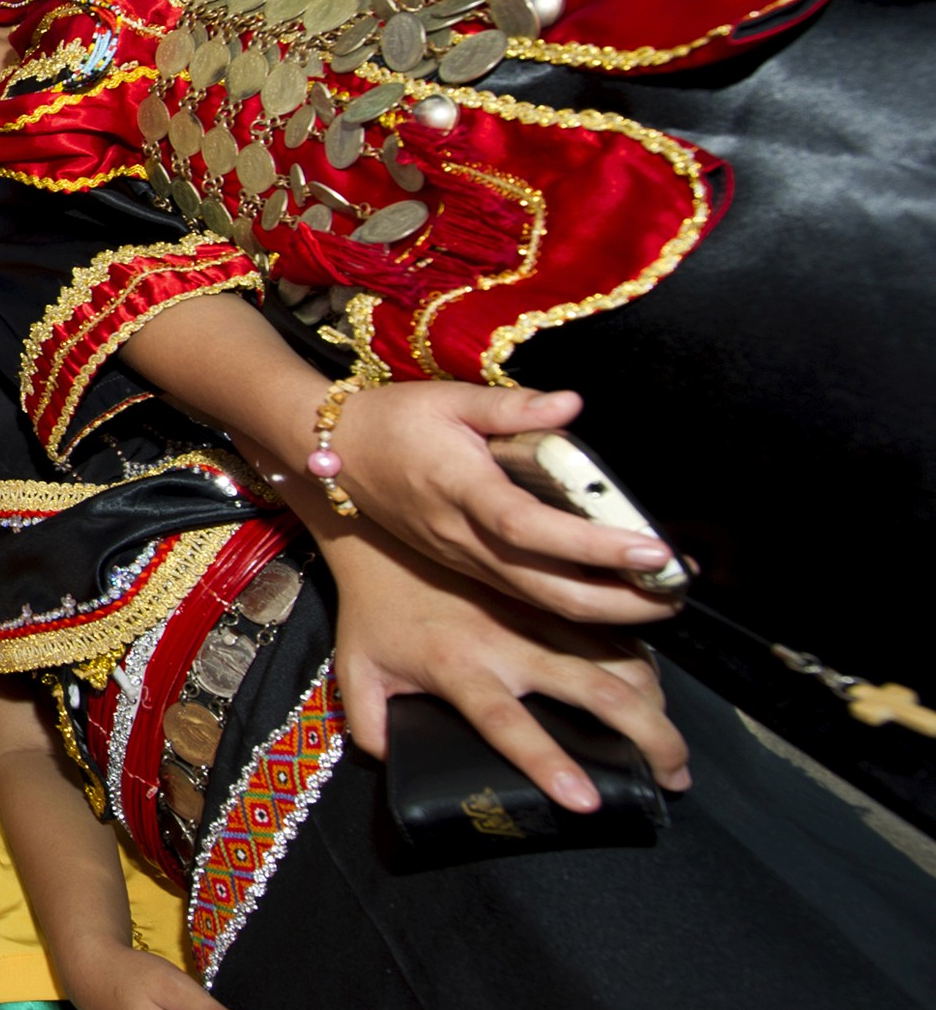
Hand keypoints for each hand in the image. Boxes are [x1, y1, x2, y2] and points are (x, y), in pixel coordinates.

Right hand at [324, 383, 682, 625]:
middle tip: (677, 591)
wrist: (333, 456)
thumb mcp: (448, 398)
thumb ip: (513, 405)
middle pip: (549, 589)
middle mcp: (466, 539)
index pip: (535, 528)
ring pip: (542, 602)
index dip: (596, 545)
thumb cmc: (391, 421)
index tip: (653, 549)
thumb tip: (572, 404)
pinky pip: (527, 597)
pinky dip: (575, 605)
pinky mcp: (467, 567)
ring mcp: (466, 561)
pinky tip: (613, 598)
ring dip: (607, 610)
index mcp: (462, 491)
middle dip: (622, 601)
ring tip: (661, 601)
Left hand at [329, 529, 690, 808]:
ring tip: (673, 744)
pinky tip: (658, 690)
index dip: (548, 763)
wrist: (384, 539)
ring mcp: (535, 616)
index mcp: (459, 669)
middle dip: (646, 736)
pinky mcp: (548, 597)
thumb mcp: (356, 672)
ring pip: (615, 656)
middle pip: (594, 690)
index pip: (508, 724)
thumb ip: (370, 724)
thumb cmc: (373, 613)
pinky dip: (642, 659)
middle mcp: (507, 643)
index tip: (587, 801)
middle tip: (674, 777)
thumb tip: (393, 766)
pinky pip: (609, 629)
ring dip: (654, 699)